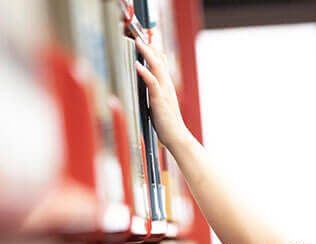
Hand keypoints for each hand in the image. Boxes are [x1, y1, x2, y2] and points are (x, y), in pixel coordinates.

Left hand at [134, 36, 187, 151]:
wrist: (176, 137)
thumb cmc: (166, 124)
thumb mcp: (159, 104)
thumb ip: (153, 93)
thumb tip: (144, 86)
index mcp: (166, 86)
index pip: (161, 63)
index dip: (153, 50)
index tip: (143, 38)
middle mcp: (166, 86)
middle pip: (159, 60)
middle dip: (148, 46)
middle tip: (138, 32)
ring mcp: (164, 92)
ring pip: (156, 67)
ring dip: (146, 54)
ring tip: (137, 41)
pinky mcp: (159, 100)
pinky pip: (152, 83)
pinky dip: (145, 73)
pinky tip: (137, 65)